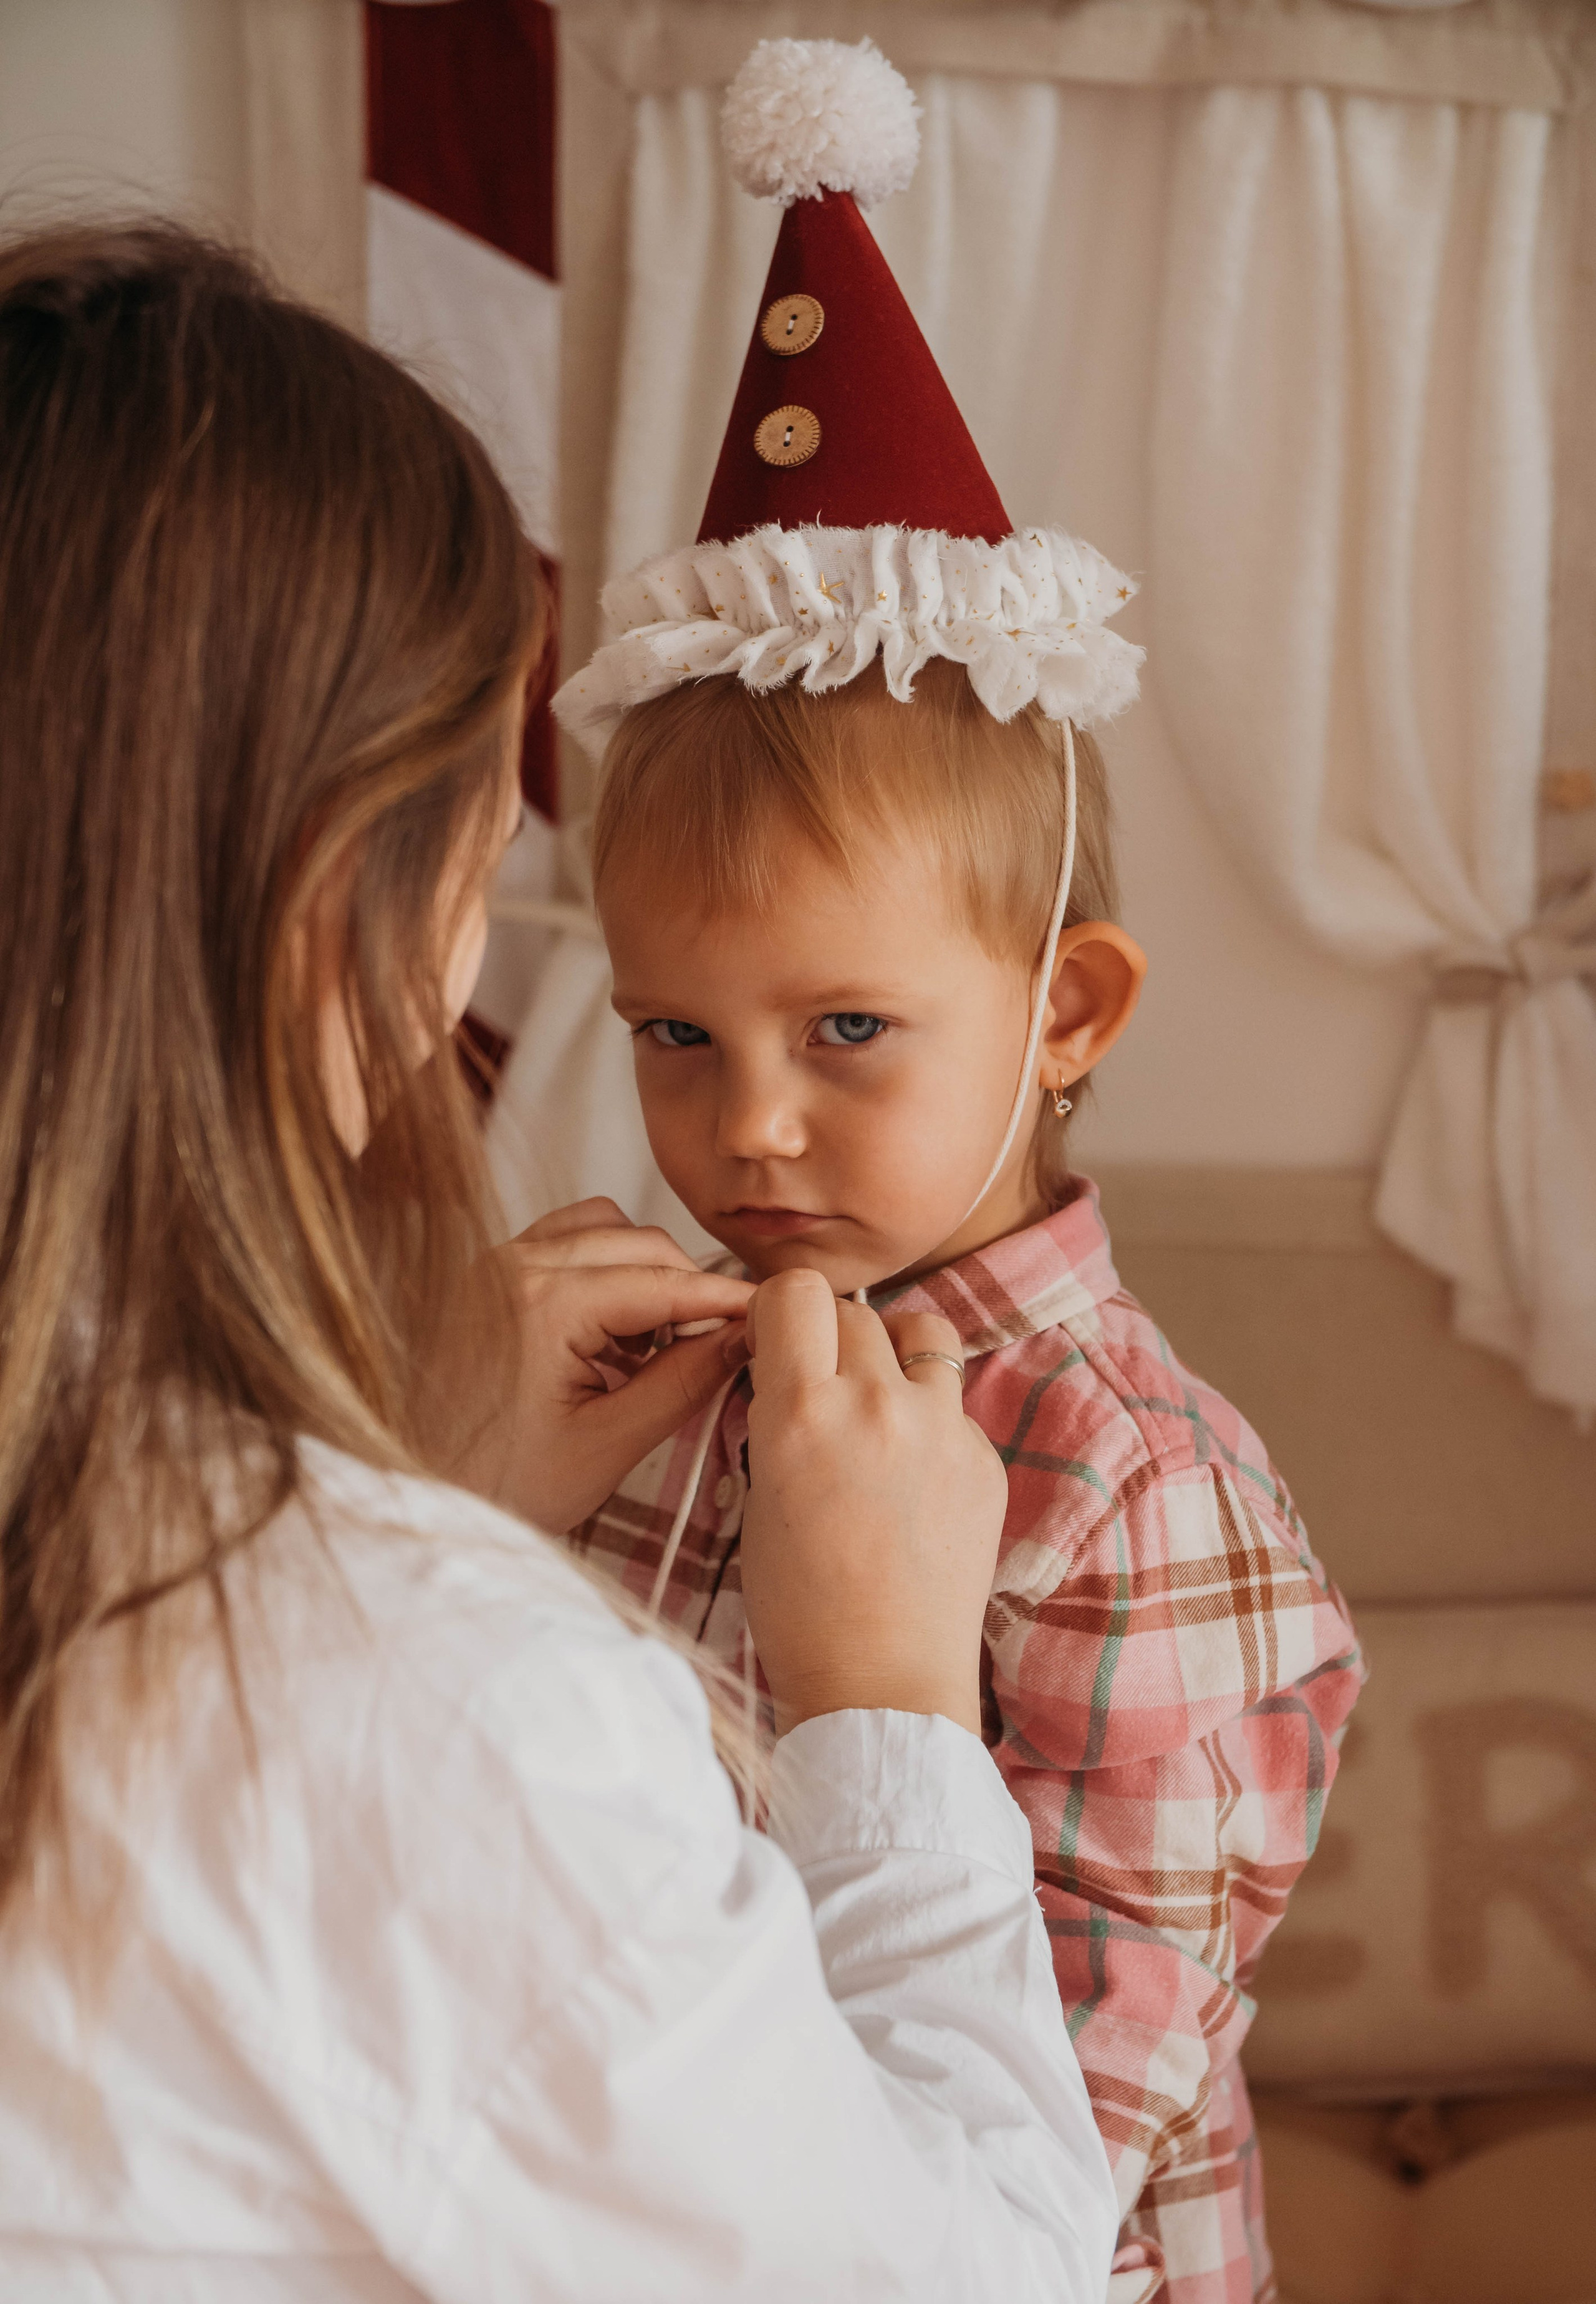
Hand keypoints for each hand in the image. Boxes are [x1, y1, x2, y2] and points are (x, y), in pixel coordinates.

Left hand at [436, 1199, 751, 1531]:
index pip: (668, 1282)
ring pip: (604, 1228)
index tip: (777, 1314)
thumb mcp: (607, 1445)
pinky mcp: (483, 1273)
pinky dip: (602, 1269)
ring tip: (653, 1347)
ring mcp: (493, 1261)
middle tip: (718, 1348)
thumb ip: (683, 1384)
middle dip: (689, 1291)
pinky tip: (609, 1333)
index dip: (730, 1301)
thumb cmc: (496, 1484)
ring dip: (644, 1273)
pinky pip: (563, 1239)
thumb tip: (745, 1339)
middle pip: (643, 1243)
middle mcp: (515, 1264)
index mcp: (545, 1304)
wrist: (409, 1493)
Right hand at [739, 1269, 1005, 1737]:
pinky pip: (952, 1403)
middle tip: (820, 1388)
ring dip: (892, 1354)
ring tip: (876, 1404)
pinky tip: (911, 1475)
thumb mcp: (758, 1496)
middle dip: (829, 1338)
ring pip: (920, 1332)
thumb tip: (788, 1369)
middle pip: (853, 1311)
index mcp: (801, 1413)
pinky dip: (928, 1418)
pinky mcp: (984, 1461)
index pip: (795, 1290)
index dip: (779, 1310)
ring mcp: (941, 1430)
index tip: (775, 1341)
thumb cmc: (800, 1608)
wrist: (882, 1687)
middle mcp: (876, 1405)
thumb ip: (777, 1416)